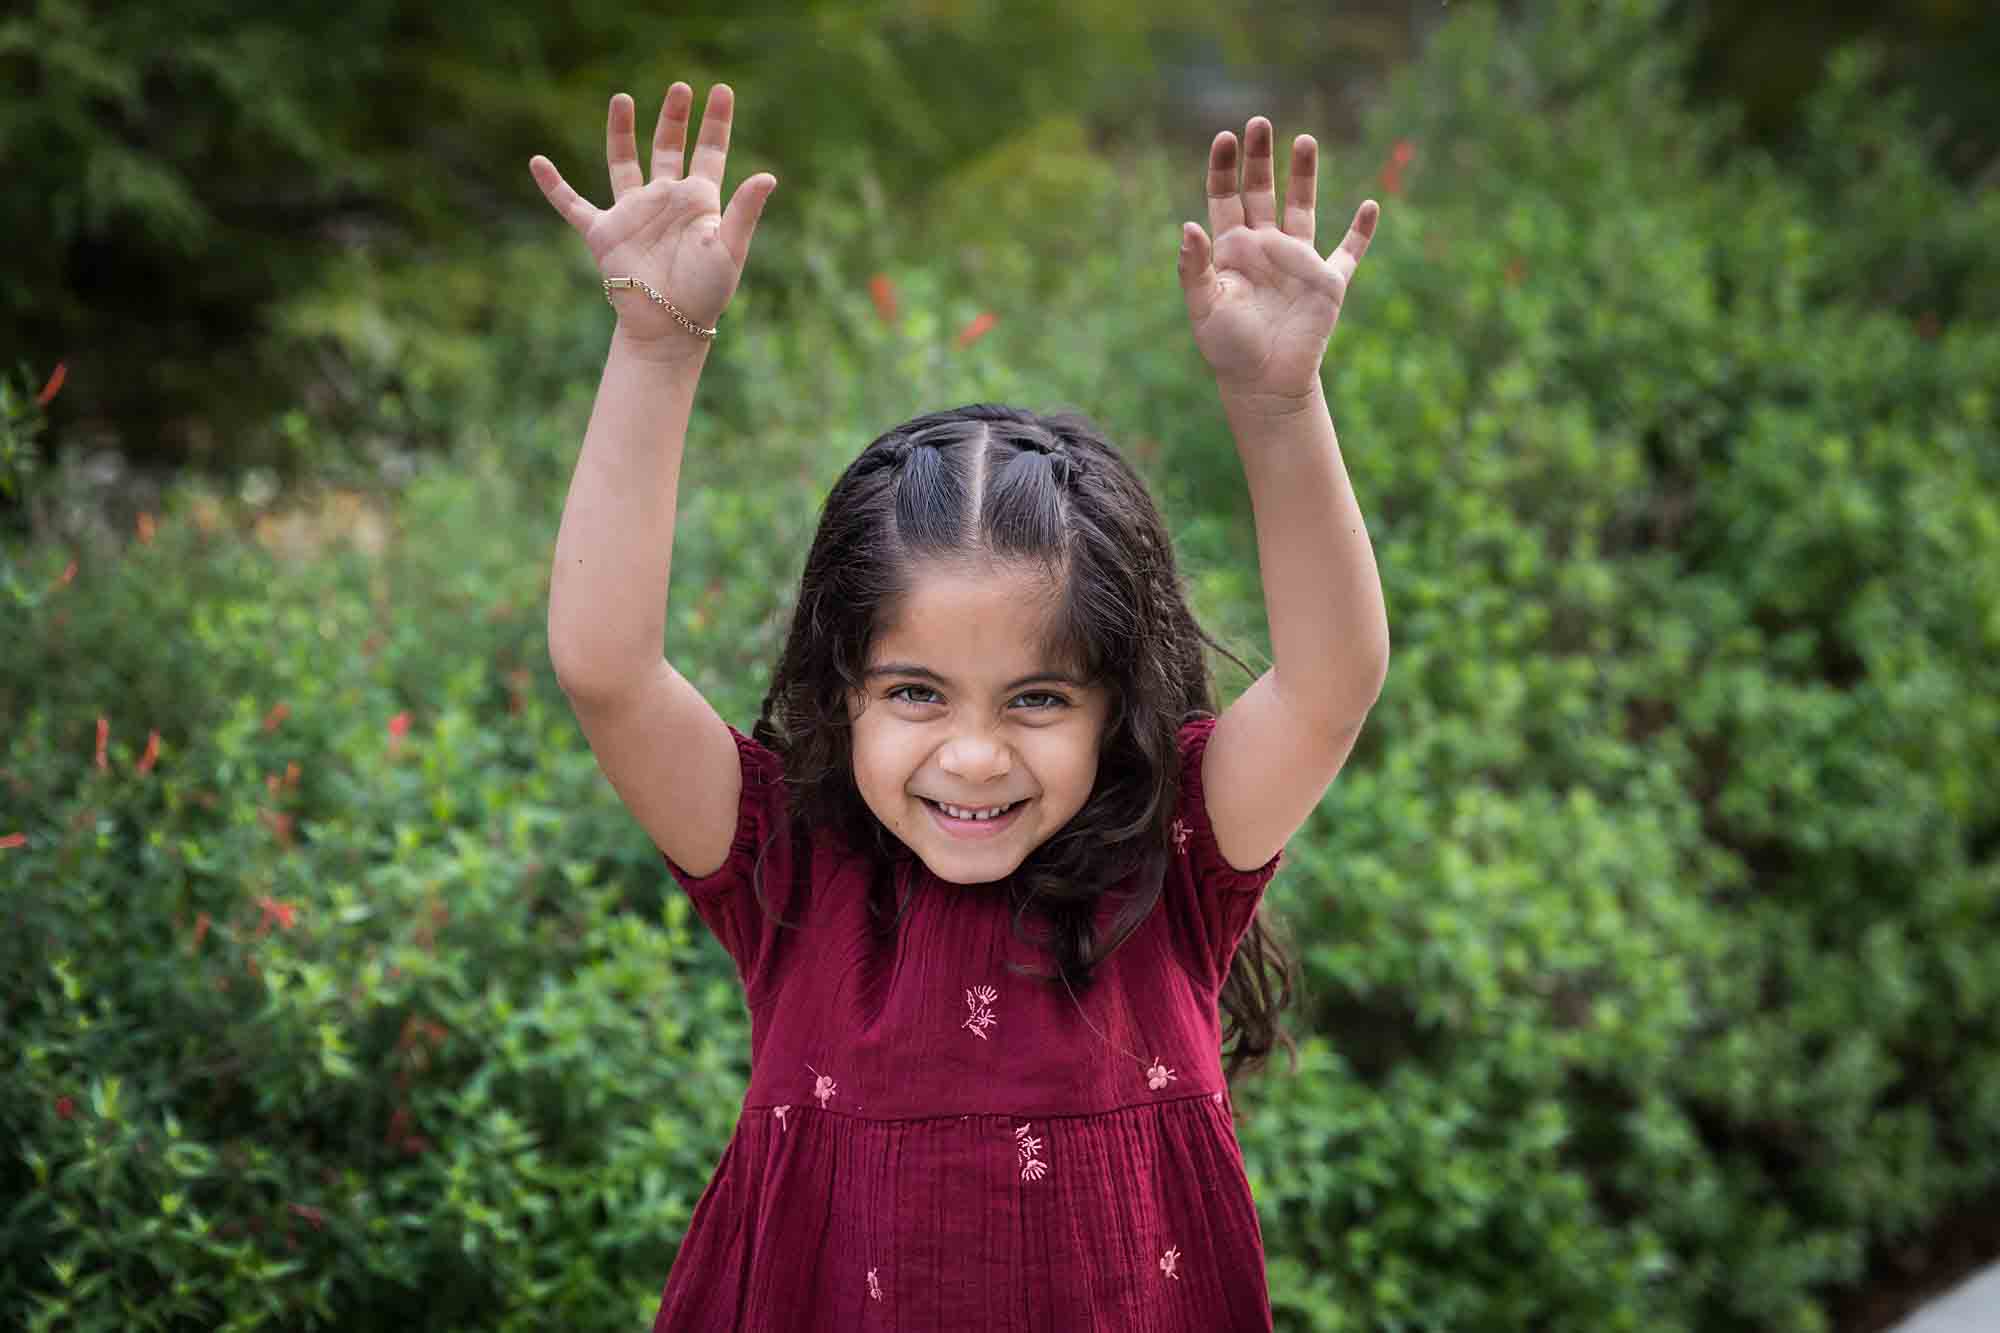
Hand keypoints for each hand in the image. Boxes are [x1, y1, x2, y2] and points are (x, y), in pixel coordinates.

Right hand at [530, 83, 776, 347]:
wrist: (669, 325)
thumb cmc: (706, 292)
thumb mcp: (729, 248)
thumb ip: (744, 211)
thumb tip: (768, 176)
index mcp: (699, 201)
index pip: (710, 152)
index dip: (716, 122)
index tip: (721, 90)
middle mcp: (665, 200)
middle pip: (668, 147)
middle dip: (674, 118)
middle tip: (680, 87)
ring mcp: (633, 213)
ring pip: (623, 162)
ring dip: (621, 132)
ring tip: (622, 98)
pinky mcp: (603, 232)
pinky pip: (572, 204)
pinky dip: (554, 186)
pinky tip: (537, 162)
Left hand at [1177, 117, 1377, 409]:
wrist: (1263, 383)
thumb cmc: (1227, 348)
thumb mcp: (1203, 306)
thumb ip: (1195, 267)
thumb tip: (1188, 225)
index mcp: (1231, 249)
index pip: (1225, 197)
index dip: (1224, 167)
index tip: (1225, 138)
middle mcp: (1265, 247)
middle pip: (1261, 190)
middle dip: (1261, 157)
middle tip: (1260, 122)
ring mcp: (1298, 261)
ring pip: (1302, 207)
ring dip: (1304, 175)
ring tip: (1305, 140)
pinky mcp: (1327, 282)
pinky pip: (1348, 252)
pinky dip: (1361, 232)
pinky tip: (1370, 207)